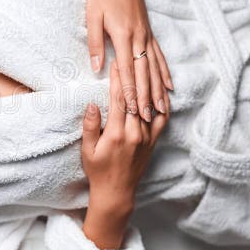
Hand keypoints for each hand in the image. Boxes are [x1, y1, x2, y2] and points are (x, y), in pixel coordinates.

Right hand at [81, 63, 168, 210]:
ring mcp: (147, 137)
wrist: (117, 192)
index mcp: (117, 133)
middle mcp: (135, 133)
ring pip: (150, 105)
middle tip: (130, 57)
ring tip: (146, 68)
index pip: (119, 99)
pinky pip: (162, 119)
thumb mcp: (87, 150)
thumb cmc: (98, 171)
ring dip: (148, 86)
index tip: (116, 62)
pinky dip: (162, 103)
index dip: (118, 78)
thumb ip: (90, 126)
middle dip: (132, 76)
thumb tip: (92, 104)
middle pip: (136, 98)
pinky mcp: (153, 141)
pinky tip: (160, 91)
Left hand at [86, 0, 172, 122]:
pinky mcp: (150, 34)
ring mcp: (147, 36)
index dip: (129, 91)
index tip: (132, 109)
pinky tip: (169, 87)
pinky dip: (164, 74)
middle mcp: (138, 38)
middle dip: (145, 97)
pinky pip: (160, 57)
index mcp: (123, 35)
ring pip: (154, 68)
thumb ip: (95, 42)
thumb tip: (97, 67)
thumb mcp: (92, 15)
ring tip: (161, 110)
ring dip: (157, 90)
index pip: (126, 69)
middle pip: (143, 73)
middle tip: (148, 118)